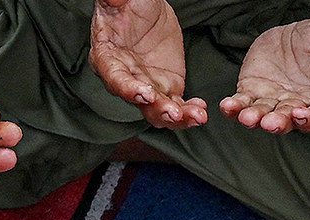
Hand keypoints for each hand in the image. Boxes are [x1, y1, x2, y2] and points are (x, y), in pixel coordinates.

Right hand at [90, 0, 207, 128]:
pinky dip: (189, 111)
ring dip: (178, 117)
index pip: (115, 79)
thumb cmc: (125, 4)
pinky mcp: (167, 87)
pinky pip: (177, 106)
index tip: (146, 94)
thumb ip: (114, 0)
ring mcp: (148, 86)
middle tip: (174, 113)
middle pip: (139, 102)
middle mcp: (126, 80)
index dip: (129, 89)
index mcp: (108, 59)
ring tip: (198, 116)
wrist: (144, 9)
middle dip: (158, 110)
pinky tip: (201, 110)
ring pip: (160, 110)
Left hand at [219, 18, 309, 133]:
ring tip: (247, 117)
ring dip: (254, 119)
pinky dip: (234, 108)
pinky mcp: (253, 93)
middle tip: (270, 122)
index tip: (302, 114)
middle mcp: (300, 108)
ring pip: (264, 117)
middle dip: (279, 123)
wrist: (295, 31)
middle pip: (289, 122)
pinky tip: (227, 106)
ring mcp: (275, 103)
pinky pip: (242, 104)